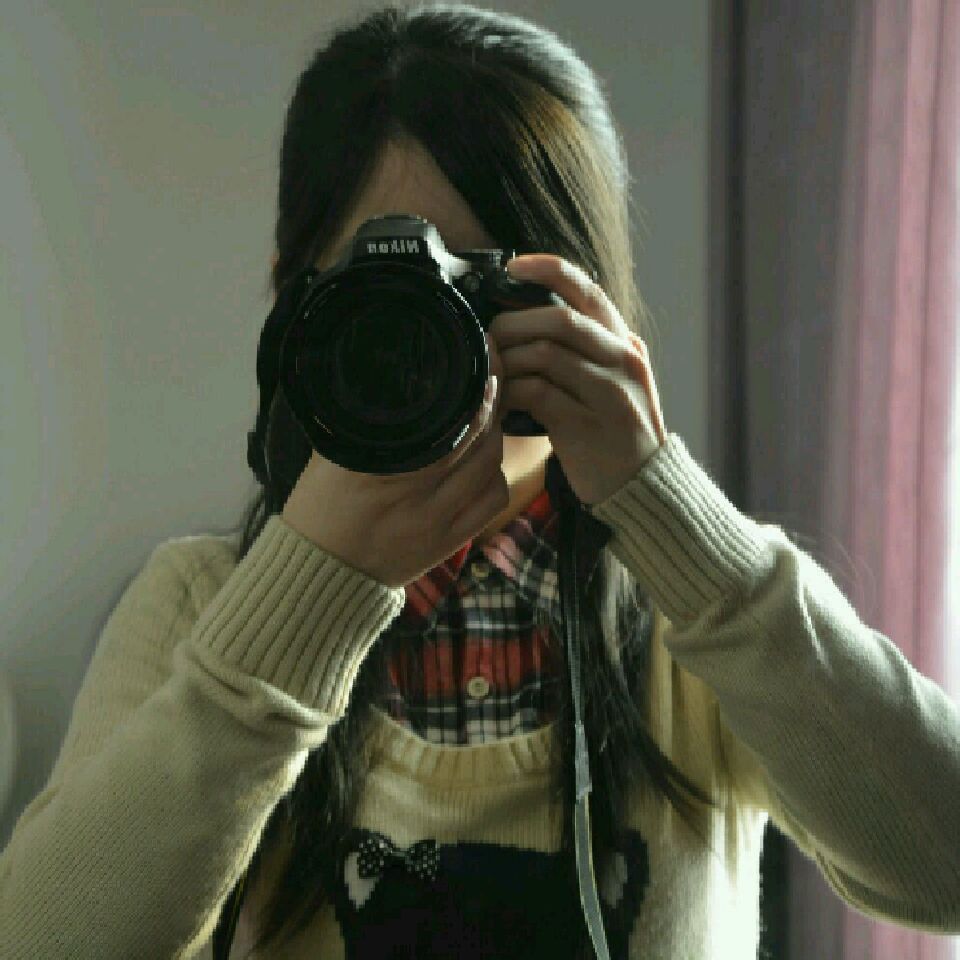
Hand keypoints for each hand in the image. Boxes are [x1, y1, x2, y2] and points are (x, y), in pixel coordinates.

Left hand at [489, 254, 667, 506]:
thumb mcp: (611, 382)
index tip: (513, 266)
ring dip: (507, 359)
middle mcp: (623, 361)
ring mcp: (609, 393)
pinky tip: (501, 400)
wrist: (642, 486)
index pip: (588, 291)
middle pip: (559, 320)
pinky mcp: (588, 426)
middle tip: (488, 336)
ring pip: (545, 354)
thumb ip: (583, 352)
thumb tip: (525, 322)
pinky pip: (538, 394)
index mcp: (626, 345)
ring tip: (491, 371)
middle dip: (513, 323)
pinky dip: (511, 393)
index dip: (549, 270)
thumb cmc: (615, 433)